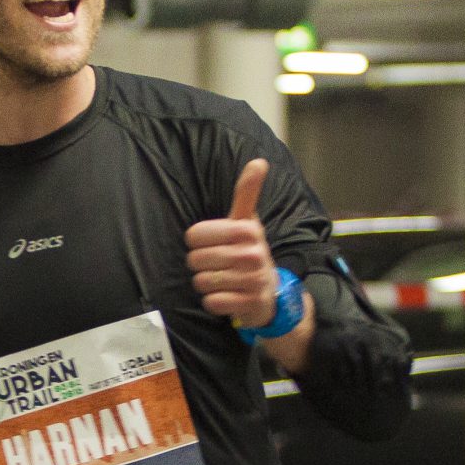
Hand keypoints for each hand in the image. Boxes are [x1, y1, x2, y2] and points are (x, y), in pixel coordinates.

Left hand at [184, 159, 277, 325]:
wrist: (270, 292)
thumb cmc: (249, 251)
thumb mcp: (246, 221)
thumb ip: (247, 192)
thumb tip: (258, 161)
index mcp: (247, 230)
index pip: (194, 235)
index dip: (197, 242)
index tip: (213, 243)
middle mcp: (253, 253)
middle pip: (195, 260)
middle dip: (200, 264)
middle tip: (218, 264)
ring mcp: (253, 279)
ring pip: (201, 282)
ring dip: (206, 283)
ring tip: (223, 279)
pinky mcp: (250, 303)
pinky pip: (212, 302)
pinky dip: (214, 301)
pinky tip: (227, 295)